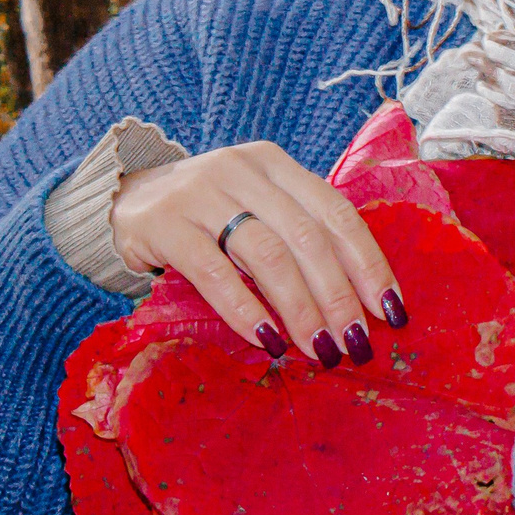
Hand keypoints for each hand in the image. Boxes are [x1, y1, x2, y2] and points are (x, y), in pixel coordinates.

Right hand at [111, 141, 405, 367]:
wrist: (122, 201)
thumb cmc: (206, 216)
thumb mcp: (255, 208)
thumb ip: (298, 236)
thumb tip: (359, 304)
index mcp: (276, 164)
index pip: (336, 212)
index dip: (369, 263)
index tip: (391, 311)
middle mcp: (243, 170)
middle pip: (306, 237)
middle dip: (338, 296)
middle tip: (355, 343)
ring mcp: (201, 193)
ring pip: (266, 254)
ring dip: (300, 308)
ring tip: (318, 350)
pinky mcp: (165, 224)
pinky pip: (213, 272)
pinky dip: (245, 309)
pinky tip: (267, 340)